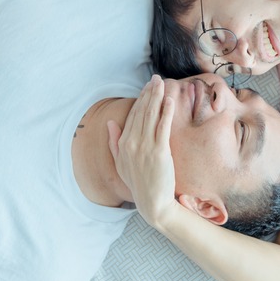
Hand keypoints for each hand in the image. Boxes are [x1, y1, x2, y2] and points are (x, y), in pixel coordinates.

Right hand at [107, 75, 177, 228]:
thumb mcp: (120, 163)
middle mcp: (132, 143)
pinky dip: (165, 113)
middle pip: (141, 112)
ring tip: (162, 84)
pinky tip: (169, 101)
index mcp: (123, 144)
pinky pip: (163, 128)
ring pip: (151, 116)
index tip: (147, 87)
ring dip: (157, 97)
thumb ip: (114, 142)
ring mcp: (145, 147)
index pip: (132, 115)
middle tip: (156, 78)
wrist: (152, 202)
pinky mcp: (159, 152)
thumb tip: (110, 123)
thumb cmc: (138, 183)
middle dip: (149, 93)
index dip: (140, 99)